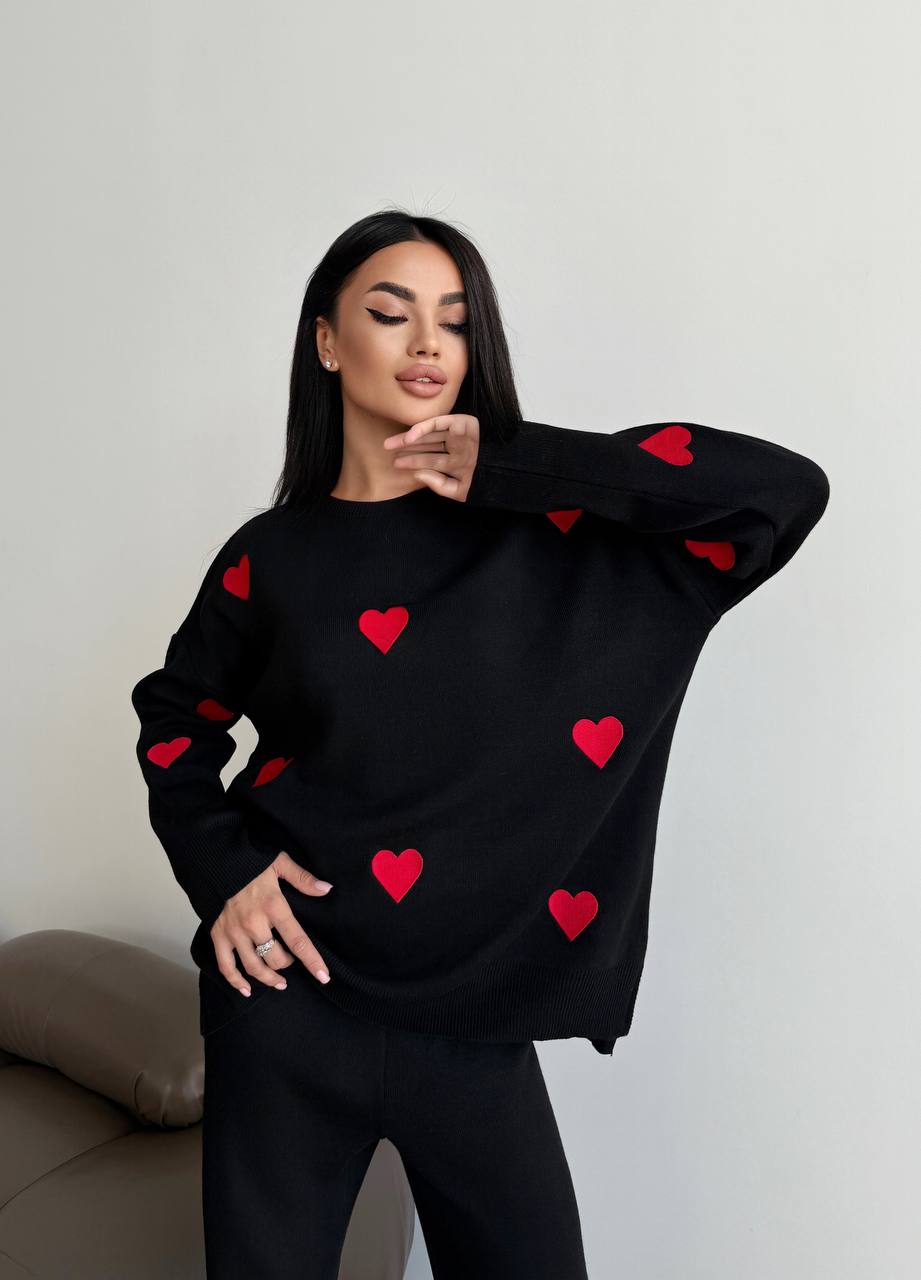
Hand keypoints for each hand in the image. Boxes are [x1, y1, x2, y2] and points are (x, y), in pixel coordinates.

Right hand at [209, 851, 332, 996]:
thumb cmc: (249, 861)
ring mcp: (234, 932)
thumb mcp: (280, 863)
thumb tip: (326, 889)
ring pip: (254, 967)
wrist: (214, 860)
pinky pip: (226, 966)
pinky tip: (246, 989)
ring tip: (279, 983)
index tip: (324, 977)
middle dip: (287, 964)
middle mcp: (254, 923)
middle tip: (291, 960)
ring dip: (268, 979)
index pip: (298, 940)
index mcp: (274, 906)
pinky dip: (236, 981)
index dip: (312, 961)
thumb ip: (303, 879)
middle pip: (275, 958)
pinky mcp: (218, 936)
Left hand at [383, 414, 480, 499]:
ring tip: (391, 443)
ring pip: (429, 434)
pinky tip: (409, 437)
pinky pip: (438, 422)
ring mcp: (459, 434)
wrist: (506, 473)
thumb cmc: (485, 484)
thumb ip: (440, 485)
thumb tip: (419, 475)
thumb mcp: (459, 491)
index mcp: (455, 459)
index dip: (412, 459)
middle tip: (387, 448)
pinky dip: (423, 428)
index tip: (396, 462)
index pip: (429, 457)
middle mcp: (456, 446)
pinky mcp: (463, 422)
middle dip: (406, 447)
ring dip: (409, 438)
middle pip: (426, 444)